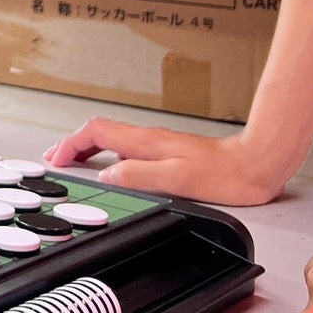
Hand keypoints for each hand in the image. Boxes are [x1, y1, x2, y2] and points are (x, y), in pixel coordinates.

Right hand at [41, 119, 293, 205]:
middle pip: (98, 132)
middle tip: (56, 160)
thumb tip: (106, 176)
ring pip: (111, 139)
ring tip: (75, 162)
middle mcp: (148, 139)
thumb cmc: (225, 175)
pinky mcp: (168, 152)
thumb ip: (137, 175)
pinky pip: (125, 147)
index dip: (70, 144)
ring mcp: (157, 144)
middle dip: (72, 144)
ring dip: (88, 148)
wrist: (256, 163)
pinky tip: (110, 166)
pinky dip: (107, 154)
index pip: (95, 132)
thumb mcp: (177, 180)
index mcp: (145, 142)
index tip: (56, 159)